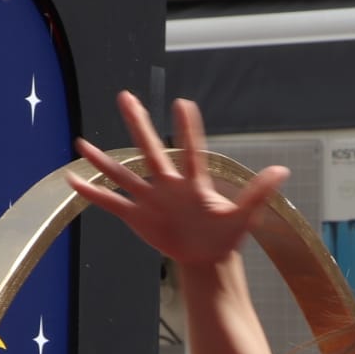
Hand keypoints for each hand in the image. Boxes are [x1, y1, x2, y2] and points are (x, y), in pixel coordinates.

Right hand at [69, 93, 291, 268]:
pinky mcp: (138, 217)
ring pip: (123, 175)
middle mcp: (168, 185)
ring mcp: (150, 200)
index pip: (192, 152)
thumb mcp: (244, 216)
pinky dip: (92, 194)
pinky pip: (111, 203)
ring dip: (102, 160)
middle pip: (151, 150)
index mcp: (194, 183)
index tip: (183, 103)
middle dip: (138, 125)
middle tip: (126, 96)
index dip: (188, 129)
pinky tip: (71, 180)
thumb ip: (259, 193)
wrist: (206, 257)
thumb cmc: (225, 234)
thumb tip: (283, 171)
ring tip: (81, 143)